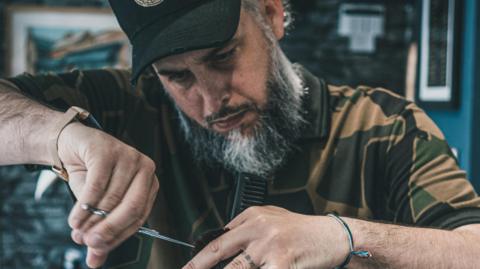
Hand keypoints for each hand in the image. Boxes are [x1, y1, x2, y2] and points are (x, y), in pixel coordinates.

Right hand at [57, 122, 158, 267]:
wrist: (74, 145)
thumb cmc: (92, 175)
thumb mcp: (98, 206)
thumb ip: (101, 231)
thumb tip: (94, 262)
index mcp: (149, 183)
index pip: (140, 216)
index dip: (119, 236)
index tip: (99, 249)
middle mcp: (144, 168)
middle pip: (132, 207)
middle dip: (109, 229)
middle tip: (89, 243)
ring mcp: (128, 156)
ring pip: (112, 198)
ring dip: (92, 220)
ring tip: (77, 232)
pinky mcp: (107, 150)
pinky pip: (97, 185)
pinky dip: (84, 206)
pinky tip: (74, 218)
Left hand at [184, 206, 349, 268]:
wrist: (333, 236)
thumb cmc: (303, 230)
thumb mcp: (273, 217)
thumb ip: (247, 228)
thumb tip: (224, 242)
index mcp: (253, 216)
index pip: (219, 236)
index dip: (201, 255)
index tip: (190, 266)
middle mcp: (258, 228)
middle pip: (219, 250)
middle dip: (199, 265)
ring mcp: (269, 246)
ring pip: (236, 268)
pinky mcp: (281, 262)